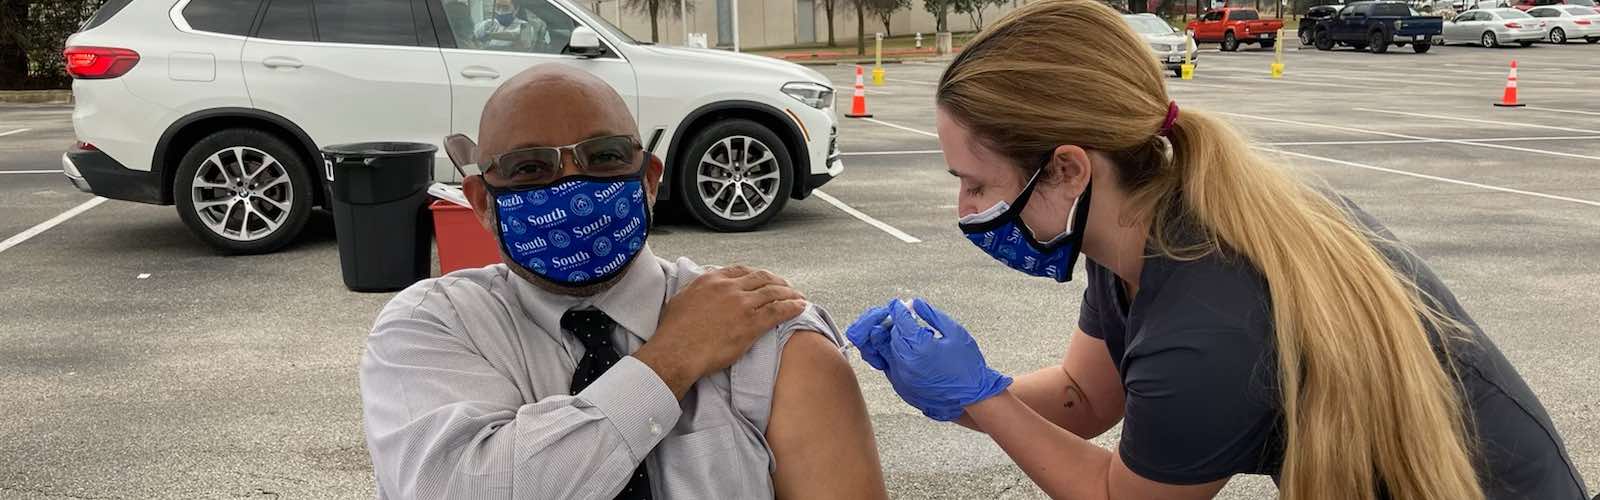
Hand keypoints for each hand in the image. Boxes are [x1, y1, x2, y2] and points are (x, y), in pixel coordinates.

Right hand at [635, 266, 806, 398]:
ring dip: (789, 294)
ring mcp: (742, 305)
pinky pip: (778, 311)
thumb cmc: (673, 332)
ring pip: (773, 293)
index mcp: (712, 280)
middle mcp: (729, 288)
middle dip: (777, 282)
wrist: (676, 351)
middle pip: (761, 278)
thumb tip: (699, 290)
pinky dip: (792, 307)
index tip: (763, 278)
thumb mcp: (680, 300)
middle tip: (786, 287)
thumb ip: (695, 291)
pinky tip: (800, 307)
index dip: (756, 274)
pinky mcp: (751, 324)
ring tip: (798, 296)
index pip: (741, 271)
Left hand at [882, 298, 1010, 420]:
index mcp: (920, 348)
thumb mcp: (955, 333)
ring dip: (892, 338)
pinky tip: (907, 349)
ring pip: (885, 351)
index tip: (900, 303)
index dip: (900, 310)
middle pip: (891, 336)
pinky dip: (893, 354)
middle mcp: (906, 364)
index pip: (901, 322)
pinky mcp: (901, 388)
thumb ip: (932, 315)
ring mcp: (901, 378)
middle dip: (896, 323)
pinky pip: (888, 366)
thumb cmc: (968, 365)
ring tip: (906, 332)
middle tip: (906, 316)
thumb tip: (915, 303)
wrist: (972, 398)